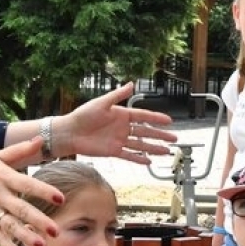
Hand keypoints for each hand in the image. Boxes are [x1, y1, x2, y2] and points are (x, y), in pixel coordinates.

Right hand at [0, 140, 63, 245]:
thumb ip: (19, 151)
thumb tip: (40, 139)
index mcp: (3, 176)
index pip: (27, 184)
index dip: (43, 191)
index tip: (60, 198)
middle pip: (21, 209)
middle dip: (39, 220)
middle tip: (55, 231)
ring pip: (10, 225)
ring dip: (25, 236)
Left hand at [62, 81, 177, 162]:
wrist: (69, 133)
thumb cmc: (82, 115)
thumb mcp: (101, 103)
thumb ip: (118, 95)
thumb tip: (132, 84)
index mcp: (122, 114)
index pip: (144, 116)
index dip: (157, 119)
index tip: (169, 121)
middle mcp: (123, 127)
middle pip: (146, 132)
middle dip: (161, 135)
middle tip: (174, 138)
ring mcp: (119, 140)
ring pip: (141, 145)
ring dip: (154, 148)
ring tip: (167, 152)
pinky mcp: (113, 151)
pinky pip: (129, 155)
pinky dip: (139, 159)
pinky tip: (149, 161)